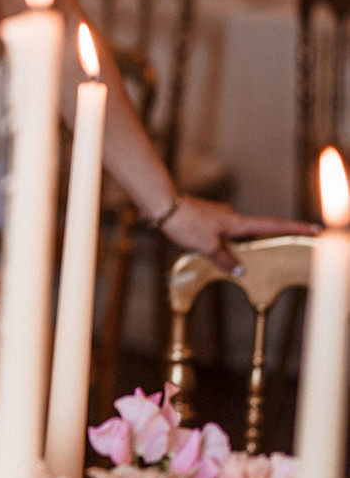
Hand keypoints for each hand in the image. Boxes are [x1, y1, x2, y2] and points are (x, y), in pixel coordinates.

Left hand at [159, 194, 318, 274]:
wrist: (163, 206)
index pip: (273, 225)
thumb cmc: (186, 223)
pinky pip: (222, 234)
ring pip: (237, 234)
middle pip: (257, 231)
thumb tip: (239, 271)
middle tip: (280, 248)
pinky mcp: (208, 219)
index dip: (294, 228)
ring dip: (239, 246)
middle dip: (267, 241)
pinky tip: (214, 252)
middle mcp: (232, 217)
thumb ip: (224, 259)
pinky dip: (224, 244)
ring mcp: (219, 216)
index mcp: (237, 222)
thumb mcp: (207, 246)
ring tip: (235, 260)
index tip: (314, 228)